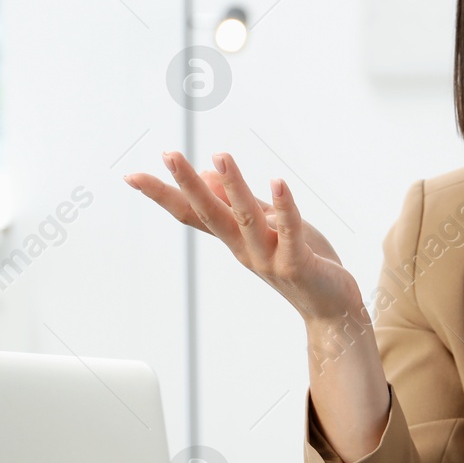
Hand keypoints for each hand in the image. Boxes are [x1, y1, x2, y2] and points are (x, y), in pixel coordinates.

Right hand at [125, 151, 363, 323]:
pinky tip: (277, 182)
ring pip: (246, 219)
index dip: (163, 194)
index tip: (132, 176)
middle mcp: (244, 249)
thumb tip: (206, 170)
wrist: (331, 308)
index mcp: (234, 238)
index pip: (192, 213)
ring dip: (234, 187)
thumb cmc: (300, 260)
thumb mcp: (266, 226)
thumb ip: (239, 201)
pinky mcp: (296, 265)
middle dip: (188, 184)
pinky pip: (289, 232)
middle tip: (168, 154)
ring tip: (221, 156)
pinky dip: (284, 207)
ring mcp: (268, 258)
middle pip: (210, 214)